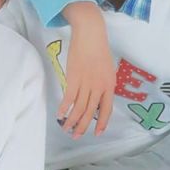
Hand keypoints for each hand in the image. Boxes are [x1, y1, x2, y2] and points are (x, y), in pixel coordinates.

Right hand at [57, 3, 115, 137]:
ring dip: (72, 120)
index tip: (97, 133)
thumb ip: (103, 85)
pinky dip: (64, 107)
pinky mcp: (73, 77)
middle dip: (83, 126)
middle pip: (90, 112)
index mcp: (110, 84)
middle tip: (76, 136)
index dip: (102, 123)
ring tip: (66, 128)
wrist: (91, 34)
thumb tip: (97, 99)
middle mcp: (99, 86)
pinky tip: (60, 114)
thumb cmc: (99, 49)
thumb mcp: (108, 69)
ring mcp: (86, 83)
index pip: (107, 109)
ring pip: (79, 108)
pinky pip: (68, 97)